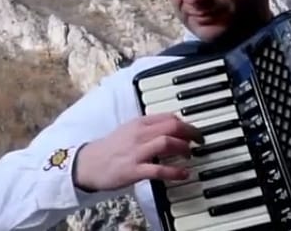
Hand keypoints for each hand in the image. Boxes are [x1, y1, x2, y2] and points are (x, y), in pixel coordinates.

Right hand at [73, 112, 204, 191]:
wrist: (90, 163)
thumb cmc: (112, 147)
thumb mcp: (130, 130)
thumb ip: (149, 127)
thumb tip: (172, 126)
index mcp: (139, 123)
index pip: (168, 116)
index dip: (185, 123)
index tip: (193, 130)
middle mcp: (139, 134)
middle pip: (171, 126)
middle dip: (190, 132)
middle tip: (199, 140)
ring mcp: (137, 152)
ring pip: (166, 143)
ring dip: (183, 148)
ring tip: (190, 154)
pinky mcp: (134, 170)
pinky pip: (159, 170)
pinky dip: (175, 172)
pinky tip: (184, 174)